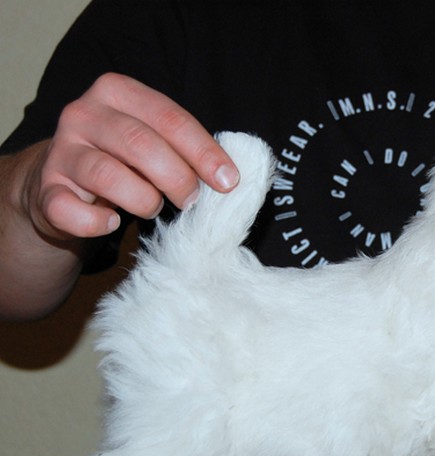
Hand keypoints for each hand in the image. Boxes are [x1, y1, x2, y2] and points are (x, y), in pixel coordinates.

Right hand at [24, 73, 238, 239]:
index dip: (203, 151)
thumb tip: (228, 176)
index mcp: (118, 92)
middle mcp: (84, 115)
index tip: (228, 181)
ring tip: (153, 207)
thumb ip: (184, 148)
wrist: (63, 182)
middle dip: (177, 177)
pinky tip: (112, 222)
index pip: (169, 117)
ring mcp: (61, 153)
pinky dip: (96, 223)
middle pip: (140, 143)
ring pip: (107, 175)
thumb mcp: (153, 141)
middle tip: (192, 200)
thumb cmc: (124, 160)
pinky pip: (69, 210)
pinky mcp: (45, 191)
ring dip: (143, 199)